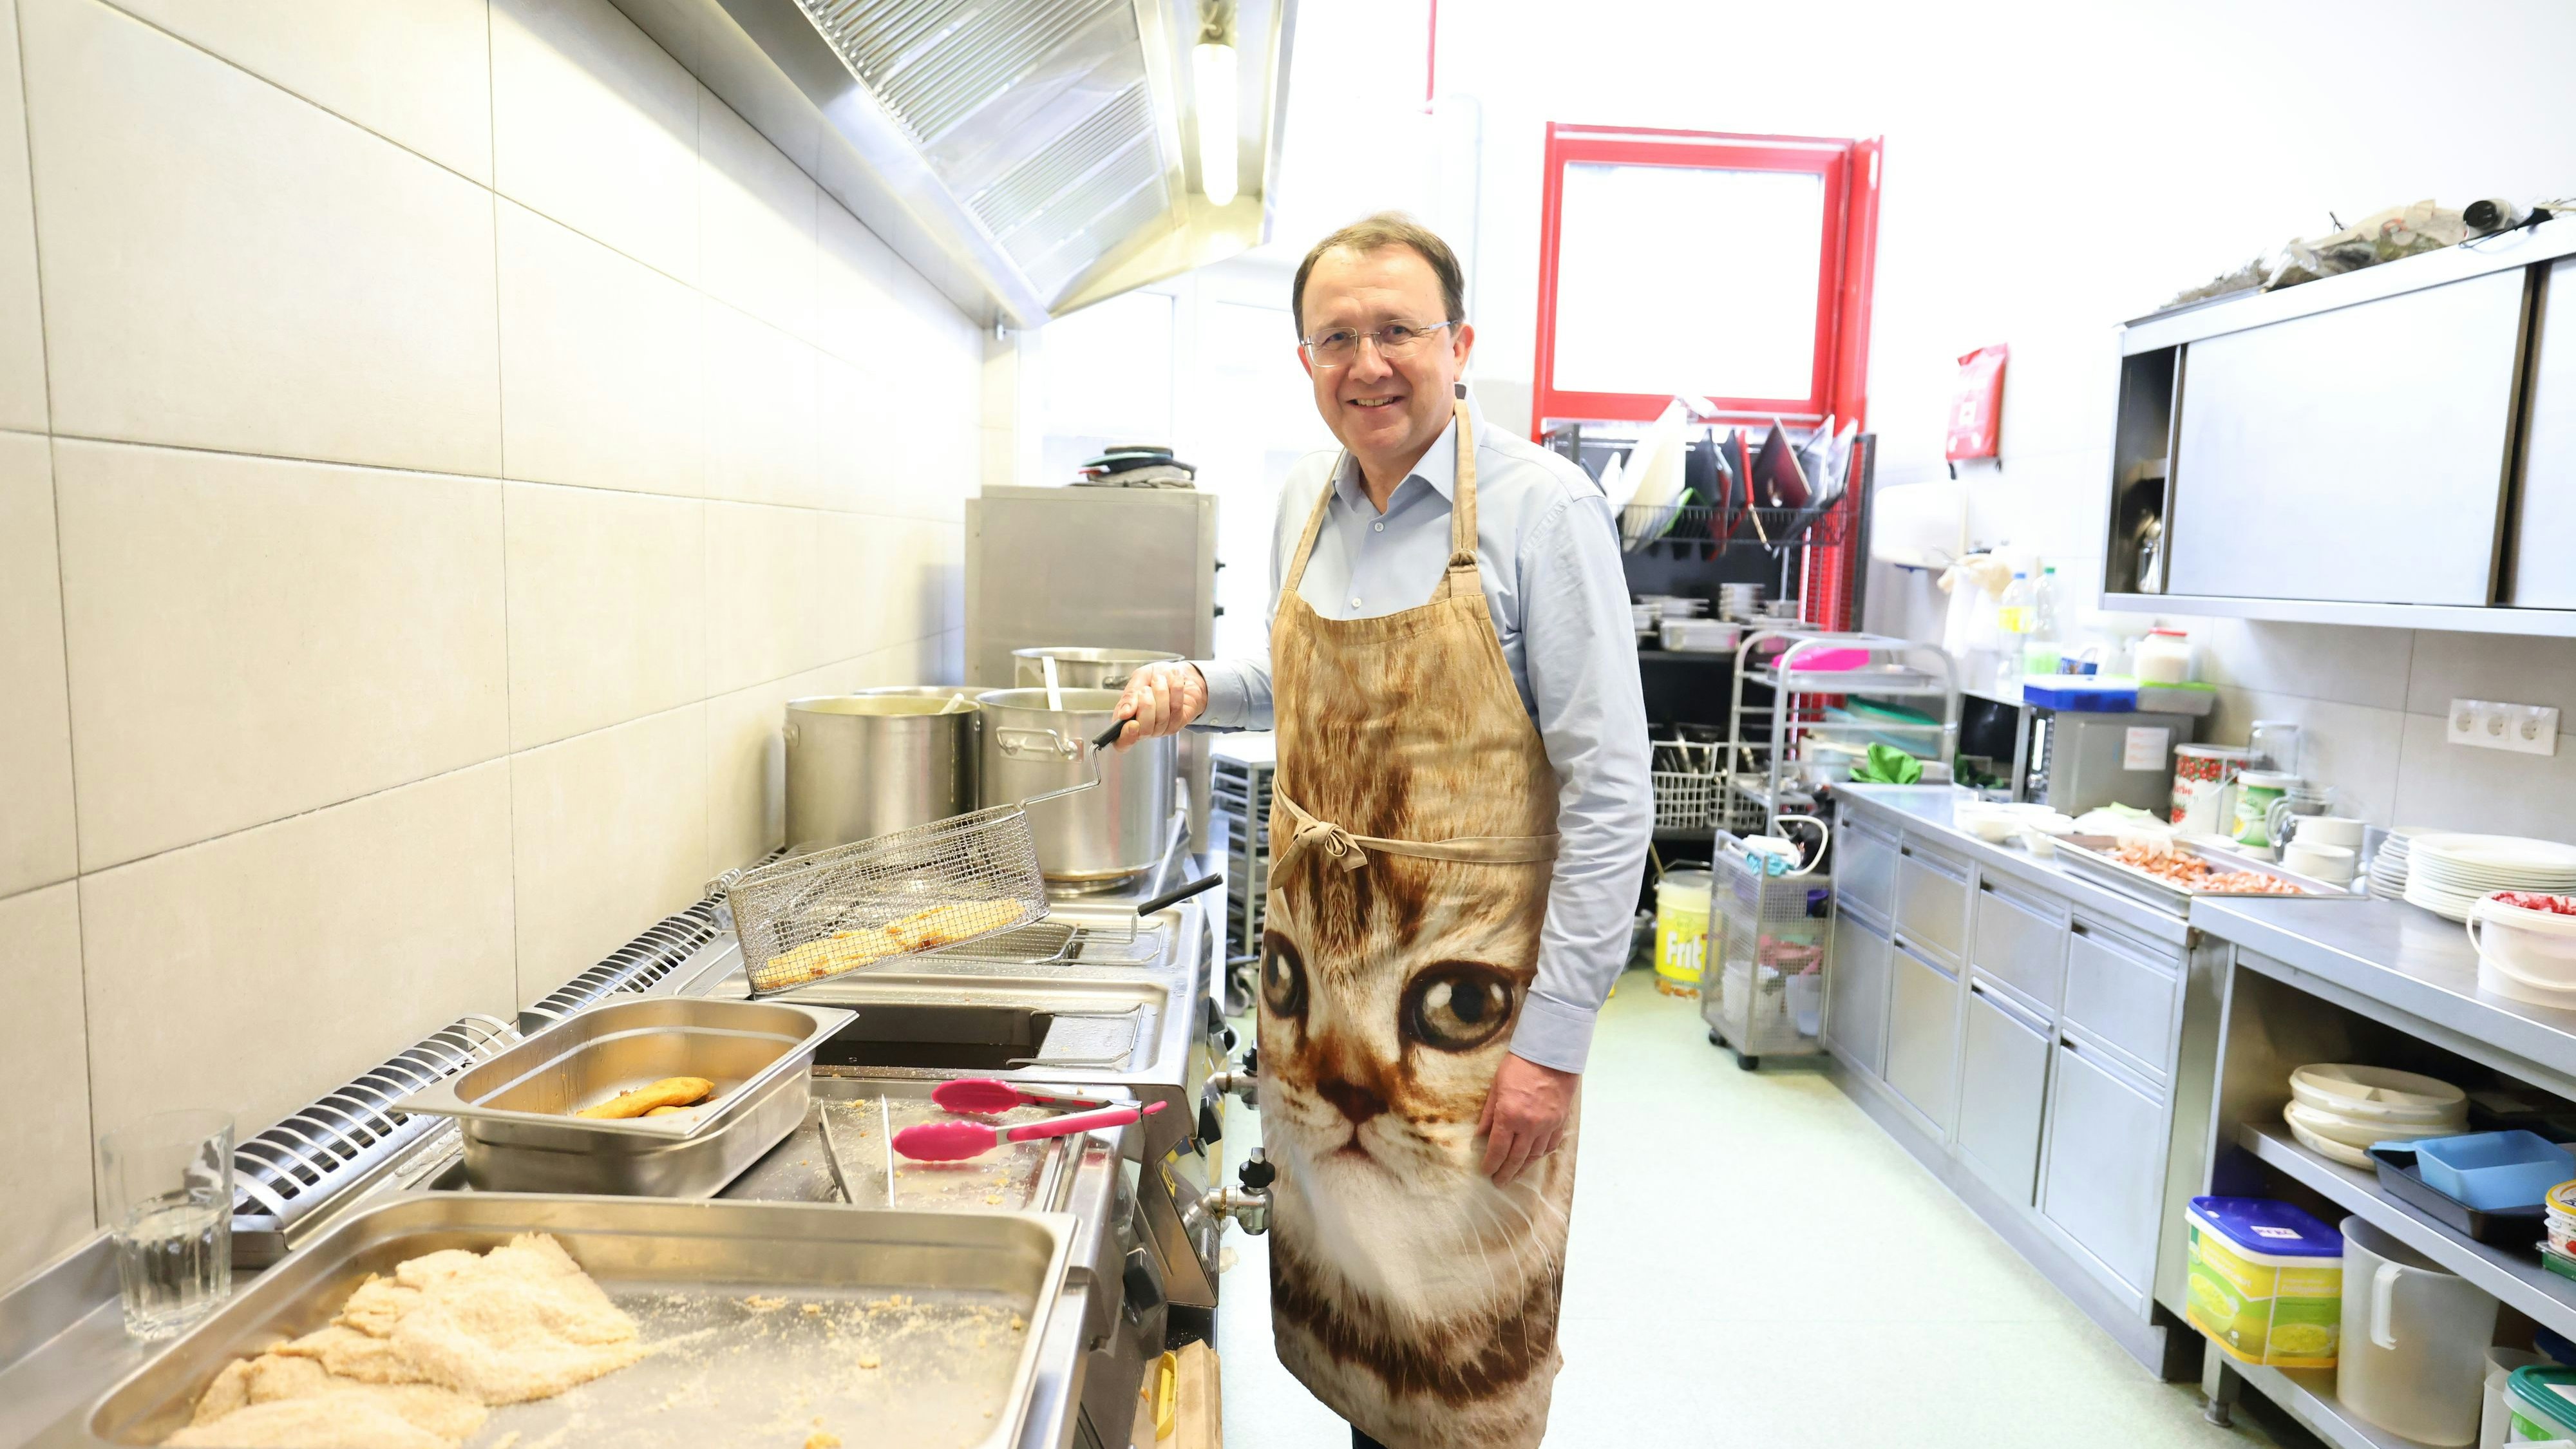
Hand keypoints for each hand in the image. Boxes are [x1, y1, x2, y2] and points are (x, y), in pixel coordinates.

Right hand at [1108, 662, 1207, 747]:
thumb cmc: (1155, 676)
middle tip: (1146, 688)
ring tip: (1160, 679)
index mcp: (1126, 719)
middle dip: (1146, 704)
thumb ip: (1129, 695)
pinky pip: (1176, 710)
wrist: (1177, 671)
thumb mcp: (1138, 679)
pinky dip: (1175, 691)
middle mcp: (1143, 727)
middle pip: (1144, 730)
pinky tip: (1175, 680)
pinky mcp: (1178, 722)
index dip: (1126, 737)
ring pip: (1161, 718)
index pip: (1121, 742)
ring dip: (1161, 693)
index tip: (1132, 724)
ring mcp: (1161, 728)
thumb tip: (1124, 714)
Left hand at [1478, 1052, 1575, 1183]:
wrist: (1552, 1055)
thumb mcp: (1496, 1087)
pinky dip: (1541, 1154)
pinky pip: (1550, 1145)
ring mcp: (1547, 1125)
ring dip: (1523, 1167)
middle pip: (1516, 1158)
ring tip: (1515, 1175)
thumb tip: (1481, 1135)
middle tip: (1499, 1183)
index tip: (1486, 1172)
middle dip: (1506, 1173)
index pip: (1498, 1149)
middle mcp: (1529, 1126)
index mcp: (1509, 1116)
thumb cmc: (1519, 1066)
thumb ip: (1489, 1114)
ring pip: (1535, 1155)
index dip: (1491, 1164)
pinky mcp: (1560, 1122)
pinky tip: (1534, 1158)